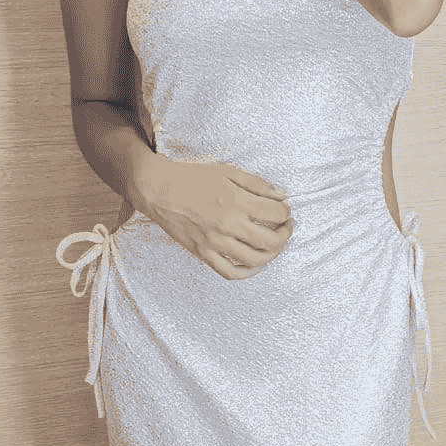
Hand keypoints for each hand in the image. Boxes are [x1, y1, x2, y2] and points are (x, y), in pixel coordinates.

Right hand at [139, 156, 293, 280]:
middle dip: (285, 234)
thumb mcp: (228, 172)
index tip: (284, 209)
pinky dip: (247, 273)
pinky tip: (255, 264)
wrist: (158, 189)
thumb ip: (257, 184)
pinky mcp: (202, 254)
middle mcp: (227, 225)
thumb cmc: (192, 177)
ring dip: (271, 254)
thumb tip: (281, 196)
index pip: (276, 213)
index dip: (286, 211)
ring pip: (254, 260)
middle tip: (286, 227)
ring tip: (274, 244)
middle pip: (271, 241)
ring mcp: (214, 243)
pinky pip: (229, 272)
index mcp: (236, 201)